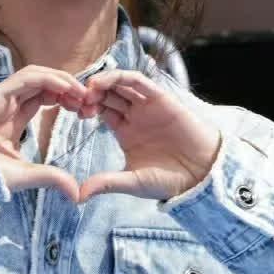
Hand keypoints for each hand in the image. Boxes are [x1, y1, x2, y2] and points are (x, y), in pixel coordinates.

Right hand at [0, 64, 95, 201]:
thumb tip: (76, 193)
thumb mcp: (28, 175)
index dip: (65, 99)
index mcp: (13, 118)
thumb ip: (52, 178)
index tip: (85, 110)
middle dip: (68, 88)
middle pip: (42, 84)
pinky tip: (66, 88)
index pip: (43, 98)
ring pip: (36, 75)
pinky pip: (26, 78)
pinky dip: (48, 79)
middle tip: (88, 99)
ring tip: (81, 92)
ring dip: (61, 80)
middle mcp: (6, 103)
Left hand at [74, 69, 221, 203]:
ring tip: (89, 88)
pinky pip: (139, 81)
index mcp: (124, 131)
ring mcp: (147, 106)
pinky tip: (105, 82)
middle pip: (107, 94)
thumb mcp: (132, 182)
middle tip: (76, 98)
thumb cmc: (169, 181)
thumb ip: (106, 183)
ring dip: (103, 82)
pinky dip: (122, 77)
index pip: (100, 110)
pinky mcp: (161, 98)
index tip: (73, 111)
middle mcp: (134, 115)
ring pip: (121, 84)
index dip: (86, 107)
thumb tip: (78, 196)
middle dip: (91, 93)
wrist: (200, 176)